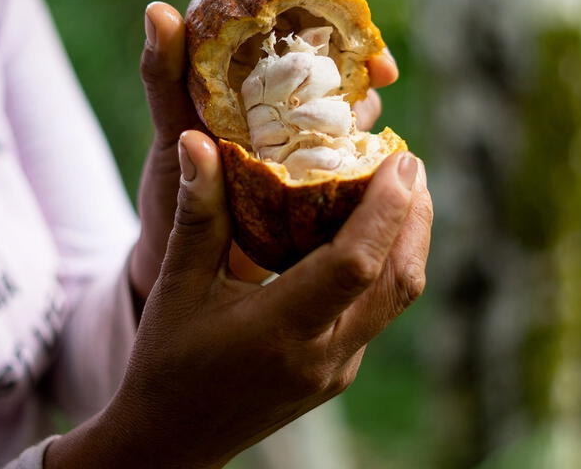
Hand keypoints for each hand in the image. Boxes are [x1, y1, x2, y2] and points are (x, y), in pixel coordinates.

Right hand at [46, 131, 431, 467]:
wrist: (172, 441)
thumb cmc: (166, 361)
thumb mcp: (177, 284)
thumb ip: (197, 211)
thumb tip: (197, 142)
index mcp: (279, 331)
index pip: (354, 264)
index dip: (385, 208)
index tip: (402, 158)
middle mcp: (322, 355)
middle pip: (396, 278)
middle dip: (414, 215)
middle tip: (409, 160)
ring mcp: (338, 369)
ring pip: (398, 296)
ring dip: (409, 239)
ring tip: (405, 188)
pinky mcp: (340, 371)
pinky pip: (381, 309)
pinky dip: (389, 263)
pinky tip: (374, 232)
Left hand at [130, 0, 400, 293]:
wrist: (197, 262)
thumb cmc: (176, 194)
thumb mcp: (170, 133)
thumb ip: (164, 79)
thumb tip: (159, 9)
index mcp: (236, 73)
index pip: (262, 5)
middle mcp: (272, 91)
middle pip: (318, 42)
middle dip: (349, 34)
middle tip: (370, 50)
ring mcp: (299, 125)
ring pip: (342, 87)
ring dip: (364, 81)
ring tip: (378, 82)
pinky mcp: (318, 162)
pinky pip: (349, 137)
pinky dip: (366, 130)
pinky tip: (380, 136)